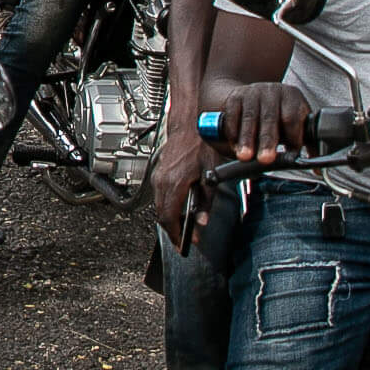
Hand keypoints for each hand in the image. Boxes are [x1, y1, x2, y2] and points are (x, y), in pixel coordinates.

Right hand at [152, 119, 206, 233]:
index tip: (184, 245)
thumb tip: (202, 220)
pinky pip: (159, 195)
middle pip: (161, 214)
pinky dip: (167, 206)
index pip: (169, 218)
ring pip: (159, 205)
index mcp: (174, 183)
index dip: (177, 234)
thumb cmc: (201, 145)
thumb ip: (206, 201)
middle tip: (185, 240)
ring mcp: (158, 176)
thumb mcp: (211, 174)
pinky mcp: (159, 172)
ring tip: (183, 227)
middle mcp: (162, 181)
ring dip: (169, 218)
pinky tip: (178, 209)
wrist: (189, 124)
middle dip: (173, 230)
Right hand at [217, 81, 312, 165]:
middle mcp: (272, 91)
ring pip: (250, 118)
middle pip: (270, 118)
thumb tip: (318, 168)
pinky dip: (233, 132)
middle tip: (265, 159)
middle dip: (267, 141)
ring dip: (247, 139)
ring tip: (245, 156)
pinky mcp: (236, 96)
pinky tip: (235, 146)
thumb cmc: (280, 114)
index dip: (292, 137)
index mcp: (292, 96)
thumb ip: (308, 144)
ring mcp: (252, 92)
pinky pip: (233, 115)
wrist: (255, 93)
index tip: (292, 154)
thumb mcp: (298, 123)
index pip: (293, 117)